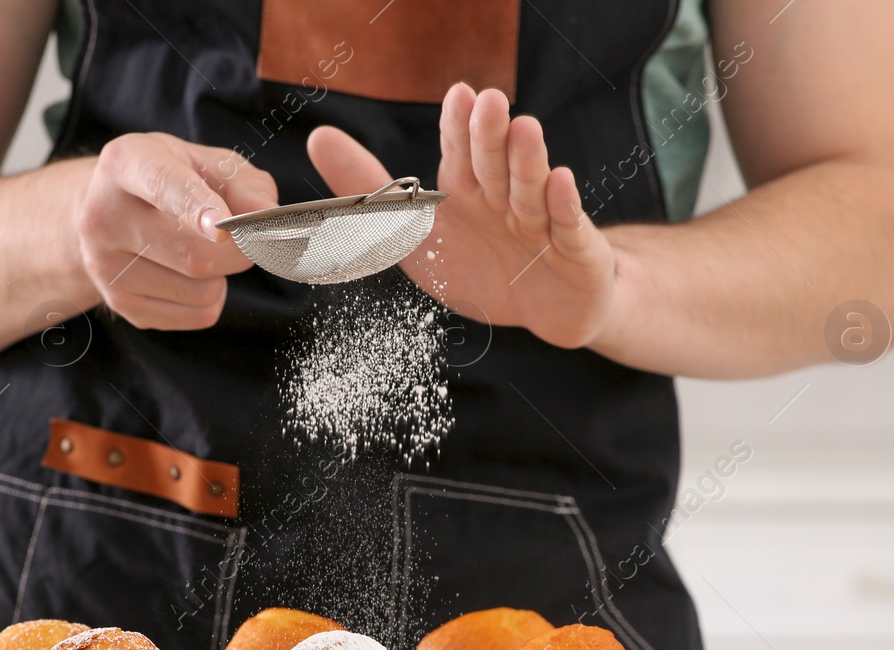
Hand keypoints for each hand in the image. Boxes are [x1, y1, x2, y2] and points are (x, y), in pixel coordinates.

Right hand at [78, 133, 278, 330]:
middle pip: (195, 254)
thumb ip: (245, 184)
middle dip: (240, 252)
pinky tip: (190, 274)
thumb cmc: (171, 180)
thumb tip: (268, 216)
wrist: (110, 211)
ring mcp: (105, 266)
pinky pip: (197, 315)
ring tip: (204, 250)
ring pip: (201, 290)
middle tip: (249, 238)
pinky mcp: (120, 304)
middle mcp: (103, 215)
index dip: (196, 207)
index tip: (222, 227)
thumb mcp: (206, 163)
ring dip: (224, 276)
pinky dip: (211, 299)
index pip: (161, 186)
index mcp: (125, 163)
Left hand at [308, 84, 619, 350]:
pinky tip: (560, 181)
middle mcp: (506, 197)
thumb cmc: (480, 267)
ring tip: (524, 129)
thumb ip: (370, 192)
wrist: (546, 309)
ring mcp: (542, 221)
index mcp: (468, 190)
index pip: (460, 152)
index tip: (458, 95)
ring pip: (531, 189)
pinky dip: (562, 206)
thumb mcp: (415, 237)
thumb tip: (319, 138)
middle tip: (489, 101)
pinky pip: (566, 226)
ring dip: (526, 162)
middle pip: (495, 165)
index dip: (459, 126)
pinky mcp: (574, 251)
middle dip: (490, 136)